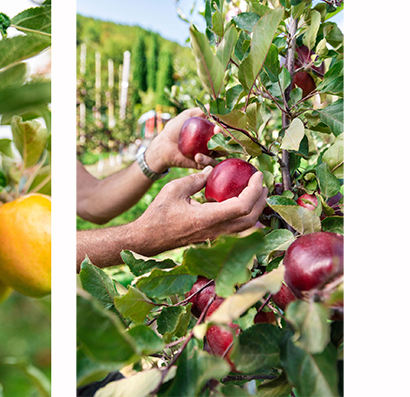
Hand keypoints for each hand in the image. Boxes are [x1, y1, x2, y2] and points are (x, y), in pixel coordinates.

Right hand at [130, 167, 267, 254]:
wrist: (148, 238)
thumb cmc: (158, 214)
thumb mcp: (174, 189)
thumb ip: (196, 179)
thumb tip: (212, 170)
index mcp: (207, 218)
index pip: (242, 206)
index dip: (254, 190)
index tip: (257, 175)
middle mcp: (215, 230)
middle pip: (250, 219)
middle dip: (261, 200)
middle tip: (262, 183)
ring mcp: (214, 235)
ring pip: (245, 226)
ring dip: (255, 209)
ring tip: (255, 192)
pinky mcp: (211, 236)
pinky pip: (235, 226)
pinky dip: (243, 214)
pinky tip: (238, 201)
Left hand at [145, 108, 220, 172]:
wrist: (163, 145)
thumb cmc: (174, 129)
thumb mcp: (188, 116)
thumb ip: (201, 110)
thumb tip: (216, 102)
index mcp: (210, 130)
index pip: (223, 128)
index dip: (225, 126)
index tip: (219, 123)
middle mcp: (213, 142)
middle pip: (227, 141)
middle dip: (225, 137)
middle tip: (218, 131)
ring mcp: (209, 153)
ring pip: (222, 153)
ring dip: (219, 149)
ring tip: (210, 145)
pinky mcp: (202, 164)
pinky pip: (210, 163)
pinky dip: (206, 160)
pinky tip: (197, 156)